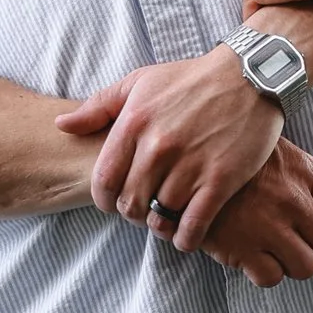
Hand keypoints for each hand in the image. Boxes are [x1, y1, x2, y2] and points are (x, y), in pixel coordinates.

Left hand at [57, 46, 286, 246]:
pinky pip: (193, 224)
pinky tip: (186, 236)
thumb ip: (98, 106)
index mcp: (134, 124)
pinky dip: (185, 238)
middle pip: (130, 203)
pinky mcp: (221, 179)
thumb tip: (62, 124)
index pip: (103, 181)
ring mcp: (190, 165)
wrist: (250, 75)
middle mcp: (158, 147)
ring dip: (160, 224)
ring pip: (160, 215)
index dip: (105, 200)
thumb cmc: (191, 79)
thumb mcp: (140, 82)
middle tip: (143, 209)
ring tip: (166, 218)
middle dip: (133, 212)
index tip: (115, 202)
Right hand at [194, 139, 312, 288]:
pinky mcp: (241, 249)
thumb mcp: (270, 147)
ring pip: (307, 267)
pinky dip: (262, 272)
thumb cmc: (226, 152)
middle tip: (292, 236)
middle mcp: (292, 200)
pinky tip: (248, 255)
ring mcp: (268, 226)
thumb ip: (302, 171)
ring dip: (291, 262)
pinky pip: (271, 278)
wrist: (176, 161)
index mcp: (302, 171)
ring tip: (271, 248)